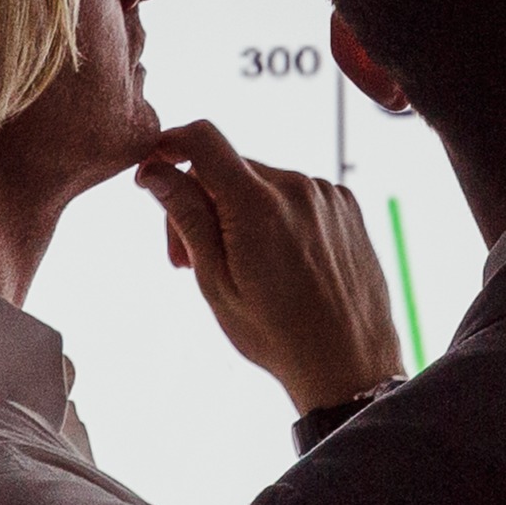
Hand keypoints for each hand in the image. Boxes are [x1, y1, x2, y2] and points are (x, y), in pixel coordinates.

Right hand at [139, 119, 406, 414]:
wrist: (350, 364)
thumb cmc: (277, 335)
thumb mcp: (216, 282)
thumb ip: (187, 217)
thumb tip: (156, 170)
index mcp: (257, 205)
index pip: (203, 140)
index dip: (169, 146)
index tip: (155, 173)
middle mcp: (296, 187)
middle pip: (228, 168)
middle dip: (201, 203)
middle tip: (188, 260)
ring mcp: (326, 194)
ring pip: (261, 183)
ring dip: (239, 212)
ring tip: (241, 269)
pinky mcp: (346, 205)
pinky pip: (295, 195)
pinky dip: (276, 216)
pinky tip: (279, 263)